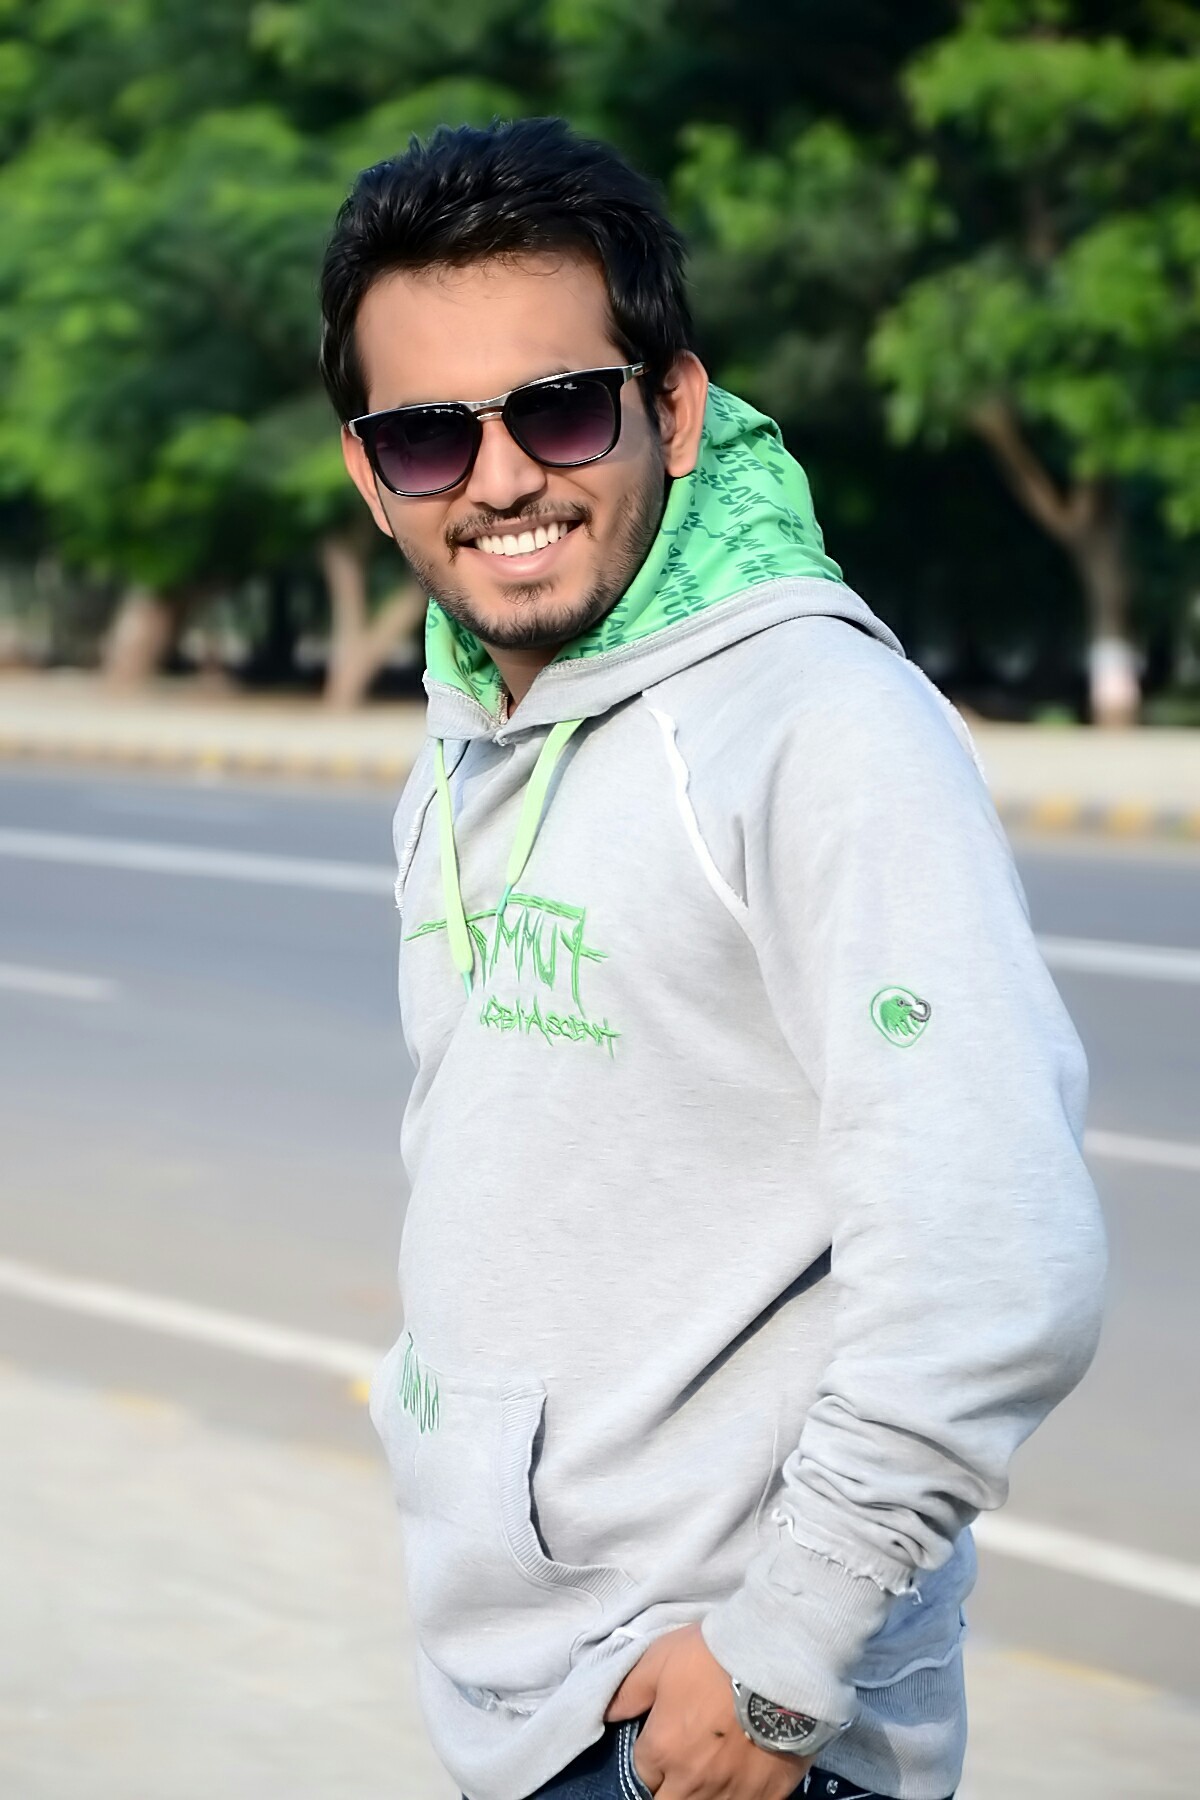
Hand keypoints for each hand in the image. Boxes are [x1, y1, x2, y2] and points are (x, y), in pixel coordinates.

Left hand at [604, 1623, 811, 1799]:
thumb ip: (630, 1690)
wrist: (778, 1663)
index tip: (663, 1743)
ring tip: (709, 1770)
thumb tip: (606, 1714)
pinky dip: (736, 1797)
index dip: (651, 1759)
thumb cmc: (714, 1656)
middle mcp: (691, 1781)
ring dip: (700, 1793)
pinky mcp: (766, 1796)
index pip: (643, 1774)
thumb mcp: (661, 1659)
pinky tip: (739, 1780)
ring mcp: (730, 1793)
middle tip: (683, 1762)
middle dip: (668, 1787)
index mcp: (662, 1750)